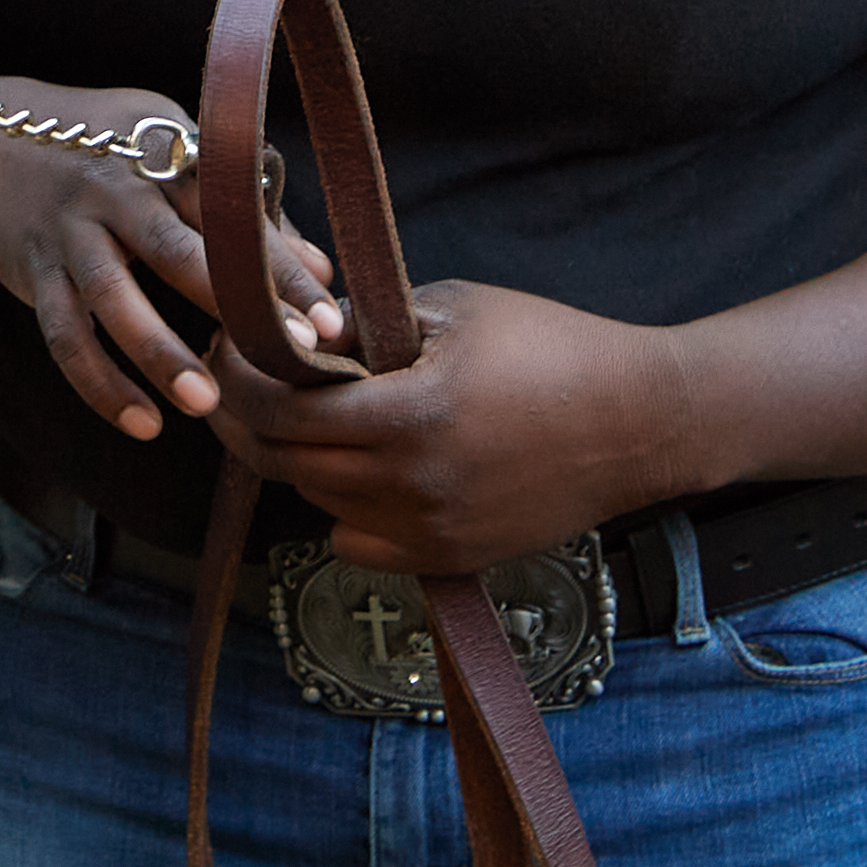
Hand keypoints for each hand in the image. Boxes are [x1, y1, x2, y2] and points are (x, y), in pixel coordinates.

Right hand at [0, 90, 342, 441]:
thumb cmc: (104, 148)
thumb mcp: (173, 154)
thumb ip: (243, 211)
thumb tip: (321, 268)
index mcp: (165, 154)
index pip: (235, 214)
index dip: (283, 268)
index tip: (327, 322)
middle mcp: (116, 187)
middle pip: (180, 250)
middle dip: (237, 307)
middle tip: (286, 360)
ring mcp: (70, 230)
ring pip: (114, 299)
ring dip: (160, 354)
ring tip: (205, 405)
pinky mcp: (34, 269)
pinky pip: (65, 335)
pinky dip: (100, 383)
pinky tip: (141, 423)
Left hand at [210, 281, 701, 576]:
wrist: (641, 422)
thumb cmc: (552, 346)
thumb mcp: (454, 309)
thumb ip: (368, 325)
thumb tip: (295, 331)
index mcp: (409, 413)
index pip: (279, 408)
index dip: (237, 378)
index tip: (226, 349)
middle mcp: (412, 483)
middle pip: (282, 462)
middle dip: (246, 420)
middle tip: (237, 384)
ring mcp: (429, 530)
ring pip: (316, 500)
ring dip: (299, 459)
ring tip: (310, 414)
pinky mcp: (449, 557)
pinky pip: (355, 542)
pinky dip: (342, 508)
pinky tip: (362, 467)